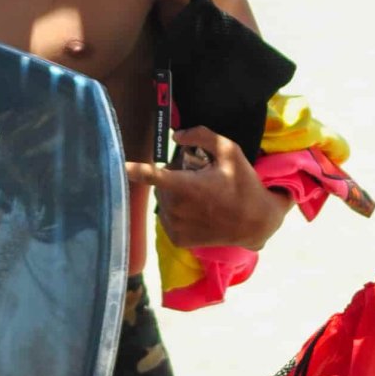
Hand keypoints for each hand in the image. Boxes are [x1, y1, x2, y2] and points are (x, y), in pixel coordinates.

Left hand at [126, 129, 287, 251]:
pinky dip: (177, 211)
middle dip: (174, 177)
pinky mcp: (177, 239)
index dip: (135, 170)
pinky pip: (167, 217)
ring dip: (175, 195)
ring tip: (201, 195)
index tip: (120, 166)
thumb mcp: (230, 152)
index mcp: (187, 186)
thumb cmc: (243, 184)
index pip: (154, 176)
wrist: (255, 223)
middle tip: (198, 177)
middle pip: (161, 184)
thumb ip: (202, 136)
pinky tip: (197, 210)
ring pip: (163, 200)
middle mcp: (177, 208)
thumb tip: (176, 136)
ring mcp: (176, 226)